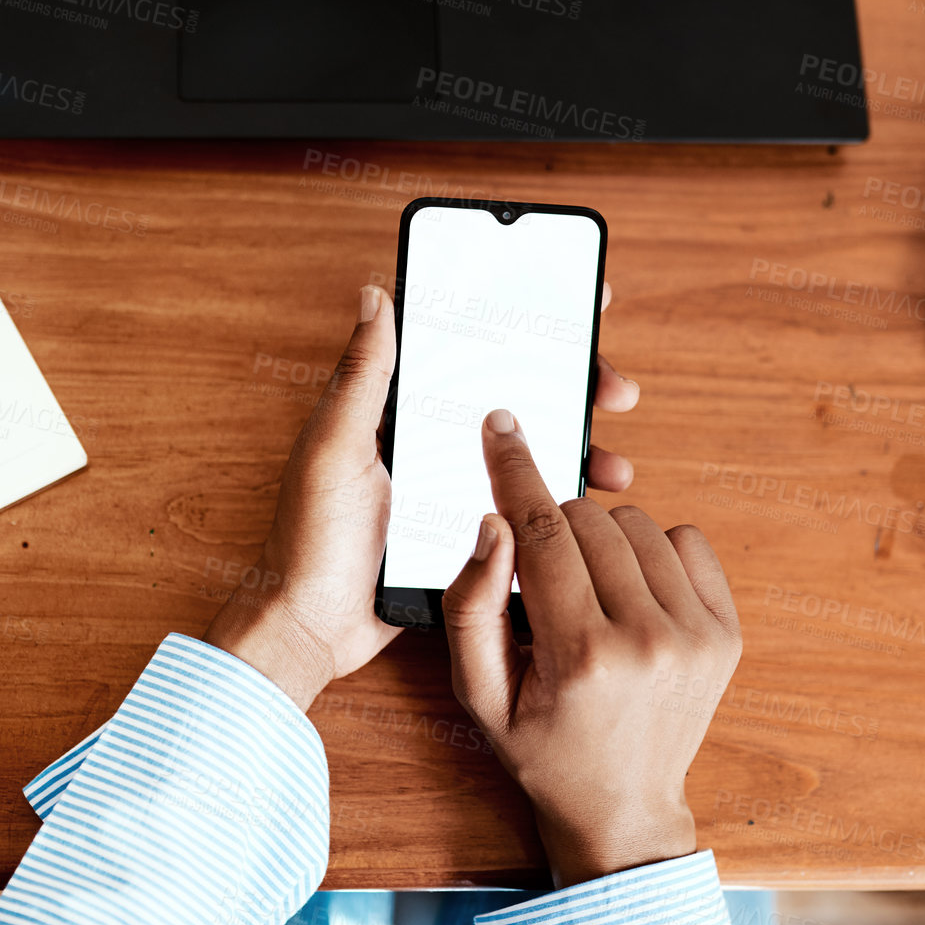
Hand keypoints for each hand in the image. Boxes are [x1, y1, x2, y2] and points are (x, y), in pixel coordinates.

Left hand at [206, 284, 644, 710]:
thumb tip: (375, 295)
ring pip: (529, 455)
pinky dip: (557, 503)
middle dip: (572, 387)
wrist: (313, 629)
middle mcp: (430, 442)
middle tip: (615, 390)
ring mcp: (452, 489)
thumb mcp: (334, 447)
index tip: (574, 302)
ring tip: (614, 465)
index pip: (469, 351)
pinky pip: (521, 508)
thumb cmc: (309, 537)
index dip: (522, 327)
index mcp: (398, 411)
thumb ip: (362, 376)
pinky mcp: (467, 535)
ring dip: (578, 451)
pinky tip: (588, 508)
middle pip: (514, 398)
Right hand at [441, 409, 741, 887]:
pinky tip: (629, 593)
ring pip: (637, 522)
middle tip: (541, 576)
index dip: (516, 471)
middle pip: (588, 520)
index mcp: (581, 656)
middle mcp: (648, 640)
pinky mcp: (726, 632)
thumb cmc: (542, 749)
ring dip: (601, 539)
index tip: (501, 427)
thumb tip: (494, 523)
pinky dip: (651, 551)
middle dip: (552, 529)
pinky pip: (685, 540)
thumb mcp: (479, 695)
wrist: (623, 807)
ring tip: (586, 591)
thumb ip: (472, 607)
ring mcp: (697, 635)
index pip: (543, 532)